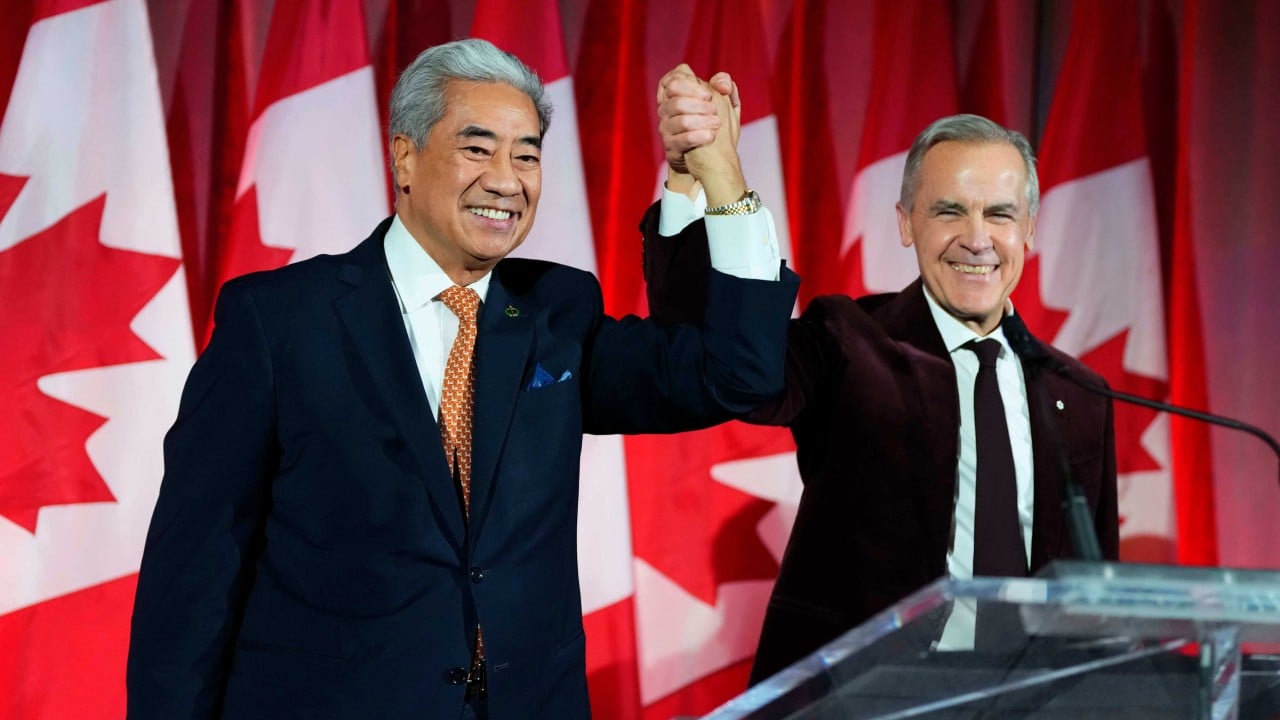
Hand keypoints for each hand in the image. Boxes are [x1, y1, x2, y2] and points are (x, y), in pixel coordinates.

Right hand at [657, 65, 739, 192]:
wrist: (708, 159)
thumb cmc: (713, 125)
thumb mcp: (723, 104)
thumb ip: (724, 87)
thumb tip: (723, 84)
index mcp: (676, 94)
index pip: (673, 78)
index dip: (689, 82)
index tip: (708, 94)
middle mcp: (666, 108)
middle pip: (673, 94)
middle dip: (697, 100)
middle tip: (715, 109)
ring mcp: (666, 127)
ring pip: (680, 118)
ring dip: (701, 120)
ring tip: (717, 123)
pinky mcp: (670, 146)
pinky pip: (682, 139)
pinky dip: (699, 136)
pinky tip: (711, 136)